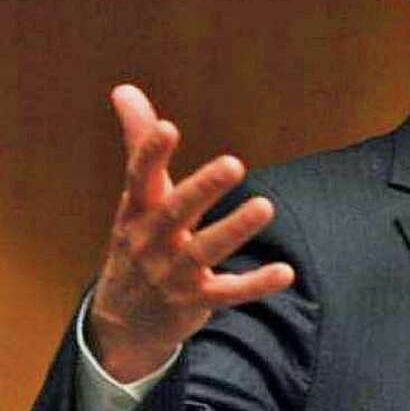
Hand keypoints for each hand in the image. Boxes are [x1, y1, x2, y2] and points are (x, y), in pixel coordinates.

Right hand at [89, 84, 294, 381]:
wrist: (122, 321)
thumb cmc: (138, 242)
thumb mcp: (134, 198)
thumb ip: (139, 145)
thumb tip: (125, 88)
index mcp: (136, 211)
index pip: (139, 178)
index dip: (151, 153)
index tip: (168, 127)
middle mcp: (151, 241)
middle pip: (176, 212)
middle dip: (203, 188)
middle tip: (233, 163)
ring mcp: (172, 274)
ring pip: (205, 251)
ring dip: (235, 229)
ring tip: (265, 206)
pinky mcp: (196, 301)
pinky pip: (229, 293)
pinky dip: (256, 284)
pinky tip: (285, 272)